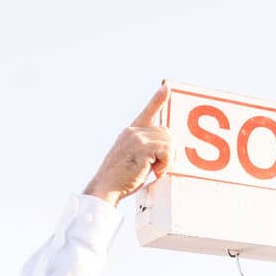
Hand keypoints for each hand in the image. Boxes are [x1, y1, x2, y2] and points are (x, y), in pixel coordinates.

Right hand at [84, 85, 171, 203]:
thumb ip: (145, 149)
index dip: (158, 100)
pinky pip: (167, 151)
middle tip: (159, 167)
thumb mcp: (132, 158)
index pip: (147, 113)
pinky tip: (154, 172)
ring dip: (167, 160)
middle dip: (168, 151)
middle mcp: (133, 131)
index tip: (166, 88)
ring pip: (168, 142)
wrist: (106, 187)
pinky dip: (166, 164)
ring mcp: (137, 137)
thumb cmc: (120, 179)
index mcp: (130, 132)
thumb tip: (166, 148)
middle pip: (166, 133)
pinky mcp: (142, 147)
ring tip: (155, 171)